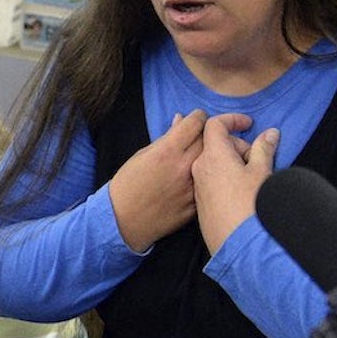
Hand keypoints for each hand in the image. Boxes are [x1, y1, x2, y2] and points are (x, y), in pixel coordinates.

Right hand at [109, 109, 207, 250]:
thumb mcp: (142, 154)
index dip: (198, 116)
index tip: (198, 118)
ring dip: (211, 155)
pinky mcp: (196, 206)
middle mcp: (184, 167)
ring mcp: (192, 188)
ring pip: (213, 162)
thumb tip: (181, 120)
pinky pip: (210, 185)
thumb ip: (166, 137)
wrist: (122, 221)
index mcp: (168, 151)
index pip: (196, 122)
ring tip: (206, 154)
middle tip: (205, 133)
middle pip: (209, 139)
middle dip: (208, 132)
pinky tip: (203, 177)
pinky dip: (209, 177)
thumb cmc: (127, 185)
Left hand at [192, 115, 278, 252]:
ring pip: (212, 163)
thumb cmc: (251, 206)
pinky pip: (210, 180)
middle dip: (237, 145)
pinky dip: (223, 177)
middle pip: (214, 144)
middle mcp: (199, 168)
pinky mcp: (199, 203)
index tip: (248, 124)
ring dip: (230, 162)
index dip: (233, 120)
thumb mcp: (262, 173)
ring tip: (250, 177)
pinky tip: (240, 191)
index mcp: (213, 155)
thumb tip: (270, 134)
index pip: (215, 125)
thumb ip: (264, 149)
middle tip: (256, 158)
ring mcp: (197, 186)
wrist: (239, 246)